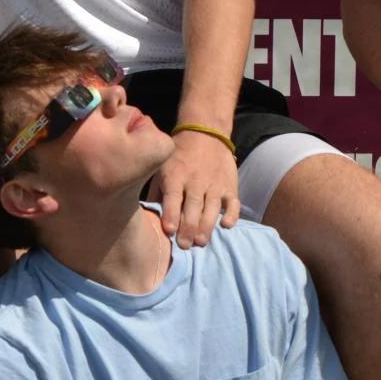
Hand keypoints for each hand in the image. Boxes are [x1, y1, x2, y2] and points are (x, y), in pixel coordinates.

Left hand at [148, 128, 240, 248]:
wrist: (205, 134)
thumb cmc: (178, 157)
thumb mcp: (161, 168)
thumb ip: (156, 192)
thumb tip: (147, 217)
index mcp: (175, 176)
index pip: (173, 197)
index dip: (172, 214)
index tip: (169, 231)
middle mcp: (195, 181)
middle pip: (193, 206)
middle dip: (189, 228)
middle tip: (185, 245)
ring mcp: (214, 184)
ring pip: (212, 207)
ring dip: (207, 226)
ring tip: (201, 242)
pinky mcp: (230, 186)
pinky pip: (233, 203)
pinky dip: (231, 214)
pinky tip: (226, 225)